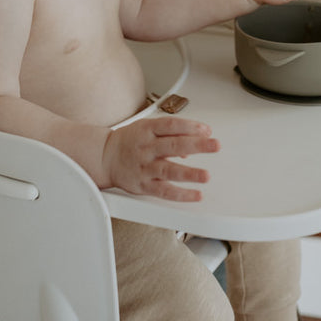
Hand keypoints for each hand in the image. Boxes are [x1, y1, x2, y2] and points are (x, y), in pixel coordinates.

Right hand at [101, 117, 219, 201]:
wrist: (104, 157)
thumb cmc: (129, 140)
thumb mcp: (146, 128)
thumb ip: (169, 135)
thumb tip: (191, 147)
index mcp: (147, 130)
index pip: (171, 126)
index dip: (190, 126)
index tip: (207, 130)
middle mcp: (147, 148)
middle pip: (174, 145)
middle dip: (197, 145)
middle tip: (215, 145)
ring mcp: (145, 167)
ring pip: (169, 170)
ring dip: (189, 173)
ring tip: (206, 176)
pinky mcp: (144, 185)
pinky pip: (164, 191)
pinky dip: (181, 194)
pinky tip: (195, 195)